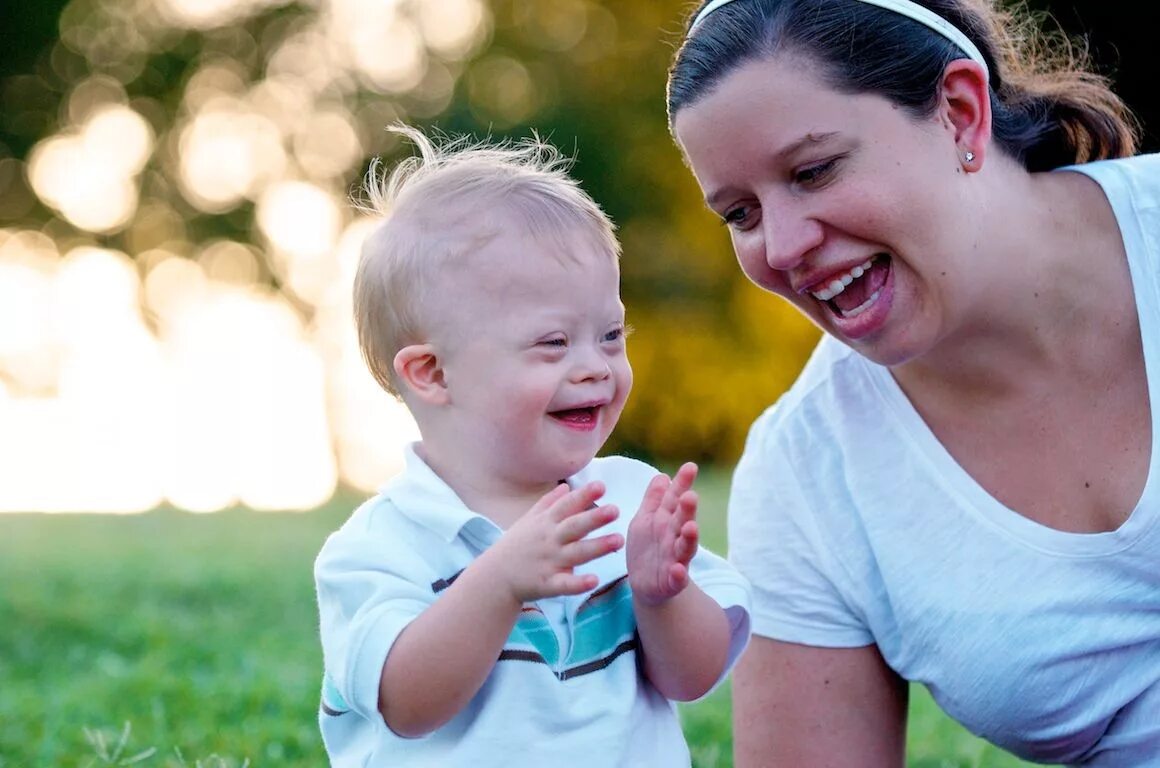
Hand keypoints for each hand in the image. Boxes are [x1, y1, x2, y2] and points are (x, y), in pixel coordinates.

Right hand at [484, 482, 622, 604]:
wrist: (495, 576)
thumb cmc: (516, 545)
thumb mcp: (529, 520)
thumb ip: (549, 503)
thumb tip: (566, 486)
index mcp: (546, 523)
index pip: (566, 506)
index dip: (583, 496)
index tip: (601, 486)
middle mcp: (550, 540)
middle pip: (574, 527)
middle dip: (594, 518)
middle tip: (615, 510)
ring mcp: (549, 562)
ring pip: (576, 553)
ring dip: (597, 547)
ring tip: (618, 540)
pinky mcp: (547, 584)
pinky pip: (565, 584)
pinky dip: (578, 583)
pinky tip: (594, 580)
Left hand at [626, 462, 699, 606]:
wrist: (646, 583)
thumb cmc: (648, 547)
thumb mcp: (645, 520)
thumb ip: (654, 500)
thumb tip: (663, 475)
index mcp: (667, 520)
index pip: (675, 498)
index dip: (682, 484)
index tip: (690, 467)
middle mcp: (674, 537)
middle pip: (683, 520)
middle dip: (687, 509)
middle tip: (690, 495)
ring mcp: (676, 559)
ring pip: (685, 547)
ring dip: (689, 537)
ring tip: (691, 527)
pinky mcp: (672, 581)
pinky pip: (678, 578)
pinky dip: (679, 574)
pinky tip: (678, 569)